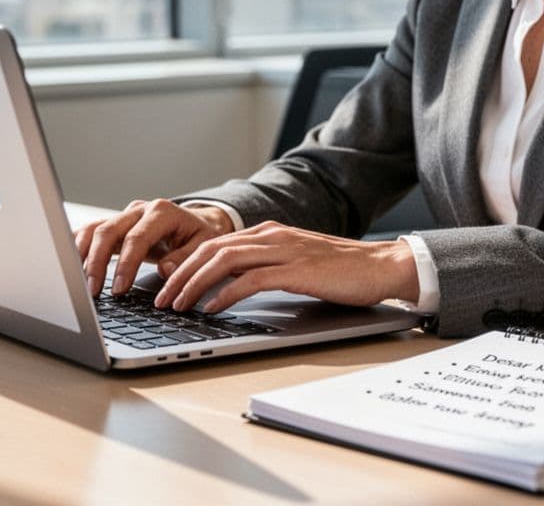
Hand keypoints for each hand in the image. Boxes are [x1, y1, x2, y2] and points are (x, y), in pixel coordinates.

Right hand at [73, 199, 234, 296]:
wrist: (197, 222)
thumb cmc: (199, 236)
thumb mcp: (204, 246)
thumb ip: (185, 258)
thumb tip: (165, 270)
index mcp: (162, 212)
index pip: (136, 238)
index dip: (125, 265)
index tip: (119, 289)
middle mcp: (139, 210)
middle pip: (108, 231)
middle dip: (96, 262)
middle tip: (92, 291)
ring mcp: (124, 216)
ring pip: (94, 229)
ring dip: (82, 255)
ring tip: (76, 281)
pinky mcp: (115, 224)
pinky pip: (90, 232)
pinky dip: (78, 247)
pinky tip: (70, 265)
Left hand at [151, 221, 419, 313]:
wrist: (383, 266)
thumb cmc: (341, 271)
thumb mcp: (295, 264)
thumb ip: (265, 268)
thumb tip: (230, 288)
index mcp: (267, 233)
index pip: (214, 243)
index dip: (185, 262)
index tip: (165, 283)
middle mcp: (271, 236)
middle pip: (210, 249)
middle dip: (180, 274)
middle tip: (160, 298)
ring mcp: (284, 251)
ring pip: (224, 261)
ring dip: (195, 284)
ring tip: (177, 304)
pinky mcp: (297, 270)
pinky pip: (251, 280)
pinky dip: (226, 294)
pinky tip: (211, 309)